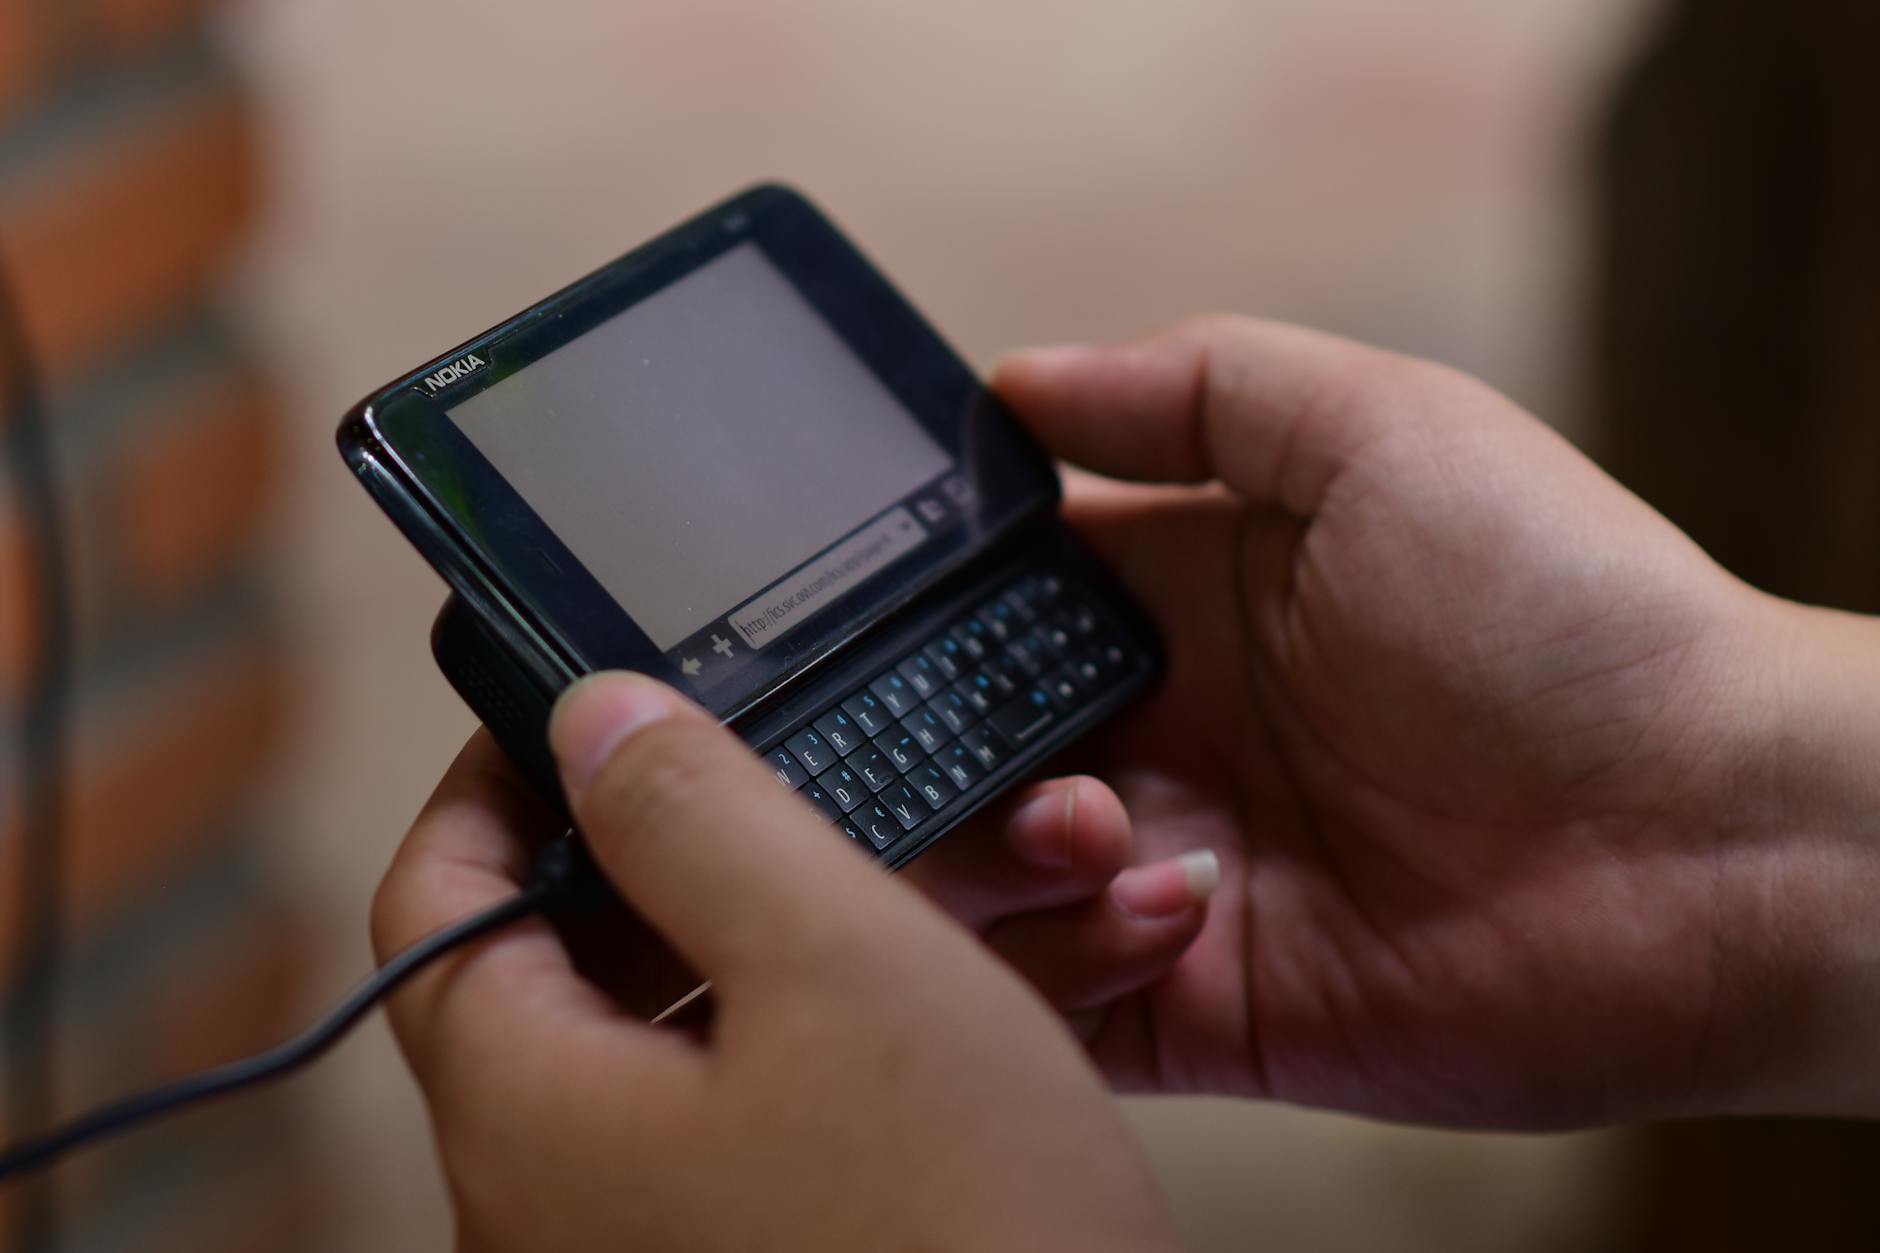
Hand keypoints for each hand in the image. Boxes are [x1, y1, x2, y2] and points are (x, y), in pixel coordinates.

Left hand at [371, 675, 1180, 1252]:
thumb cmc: (962, 1238)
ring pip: (709, 1027)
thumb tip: (591, 721)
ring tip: (953, 874)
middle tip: (801, 779)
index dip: (503, 779)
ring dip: (825, 930)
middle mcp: (563, 1198)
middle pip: (582, 959)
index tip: (590, 708)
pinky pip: (777, 1107)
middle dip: (711, 847)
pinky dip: (860, 1028)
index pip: (437, 900)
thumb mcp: (839, 965)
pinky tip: (977, 987)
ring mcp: (660, 1242)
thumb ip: (697, 819)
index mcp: (533, 1113)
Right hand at [948, 316, 1879, 1127]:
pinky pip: (1057, 1008)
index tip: (898, 618)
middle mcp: (1171, 742)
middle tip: (1032, 743)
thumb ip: (1196, 390)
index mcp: (1191, 605)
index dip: (937, 613)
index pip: (998, 609)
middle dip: (944, 751)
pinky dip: (1064, 963)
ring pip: (981, 889)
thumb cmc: (1573, 614)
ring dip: (1003, 859)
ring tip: (1104, 828)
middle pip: (964, 754)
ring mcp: (1180, 876)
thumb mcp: (1389, 433)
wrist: (1713, 838)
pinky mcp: (1206, 1009)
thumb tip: (1015, 381)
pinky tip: (1181, 905)